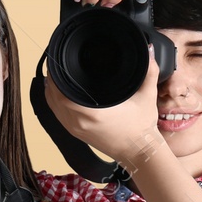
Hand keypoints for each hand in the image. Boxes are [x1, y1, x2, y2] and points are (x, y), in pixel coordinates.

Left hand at [45, 47, 164, 168]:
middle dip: (54, 78)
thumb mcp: (147, 97)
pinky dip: (54, 101)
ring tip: (56, 73)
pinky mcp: (76, 133)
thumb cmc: (141, 127)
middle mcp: (79, 122)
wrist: (138, 151)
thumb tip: (149, 50)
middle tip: (57, 62)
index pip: (62, 91)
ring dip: (51, 90)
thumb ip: (149, 72)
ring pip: (53, 105)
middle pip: (53, 96)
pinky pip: (58, 114)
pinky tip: (58, 91)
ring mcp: (76, 129)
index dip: (57, 74)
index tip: (59, 60)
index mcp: (93, 113)